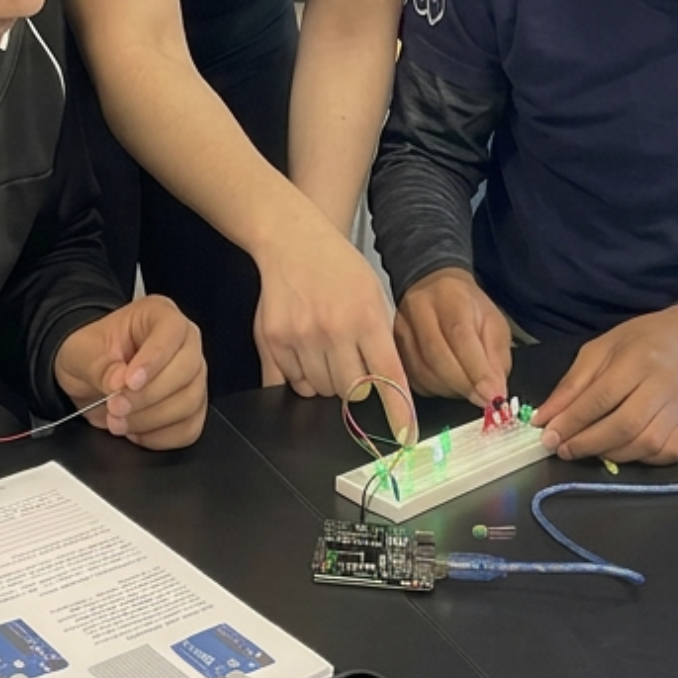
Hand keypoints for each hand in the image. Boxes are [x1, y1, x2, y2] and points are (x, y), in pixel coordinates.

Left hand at [53, 295, 206, 450]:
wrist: (88, 377)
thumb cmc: (91, 354)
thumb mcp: (80, 353)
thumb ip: (98, 366)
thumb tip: (118, 383)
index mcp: (158, 315)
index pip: (172, 331)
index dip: (154, 359)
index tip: (128, 382)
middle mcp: (183, 342)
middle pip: (188, 369)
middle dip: (149, 395)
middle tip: (115, 406)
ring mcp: (192, 376)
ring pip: (190, 402)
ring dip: (151, 419)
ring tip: (118, 420)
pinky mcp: (191, 407)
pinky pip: (189, 428)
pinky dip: (160, 437)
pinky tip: (136, 430)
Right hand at [251, 220, 413, 435]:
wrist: (294, 241)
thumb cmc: (340, 268)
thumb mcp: (374, 295)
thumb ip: (381, 339)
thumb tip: (388, 387)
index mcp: (366, 318)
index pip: (387, 376)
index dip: (398, 411)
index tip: (405, 436)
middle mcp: (333, 330)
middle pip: (352, 391)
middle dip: (356, 384)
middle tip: (351, 358)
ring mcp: (300, 337)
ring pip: (321, 391)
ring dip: (327, 381)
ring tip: (326, 348)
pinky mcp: (272, 341)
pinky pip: (290, 384)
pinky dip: (300, 377)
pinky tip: (304, 352)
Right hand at [393, 268, 510, 406]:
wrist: (432, 288)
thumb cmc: (468, 308)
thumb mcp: (494, 323)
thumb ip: (496, 358)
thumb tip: (495, 392)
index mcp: (450, 298)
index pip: (460, 336)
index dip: (477, 370)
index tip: (493, 396)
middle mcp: (419, 310)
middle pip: (437, 356)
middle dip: (463, 385)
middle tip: (483, 400)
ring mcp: (400, 329)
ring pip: (422, 371)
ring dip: (449, 389)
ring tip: (467, 390)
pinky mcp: (391, 347)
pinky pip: (411, 378)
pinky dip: (433, 389)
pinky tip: (447, 386)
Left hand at [532, 304, 677, 465]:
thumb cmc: (640, 341)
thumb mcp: (599, 349)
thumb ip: (572, 384)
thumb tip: (544, 418)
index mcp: (638, 358)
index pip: (601, 397)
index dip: (572, 420)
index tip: (548, 436)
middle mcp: (663, 385)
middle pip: (624, 425)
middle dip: (587, 443)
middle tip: (562, 449)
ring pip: (645, 444)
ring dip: (609, 454)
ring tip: (586, 448)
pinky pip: (665, 453)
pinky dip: (640, 459)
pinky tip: (620, 449)